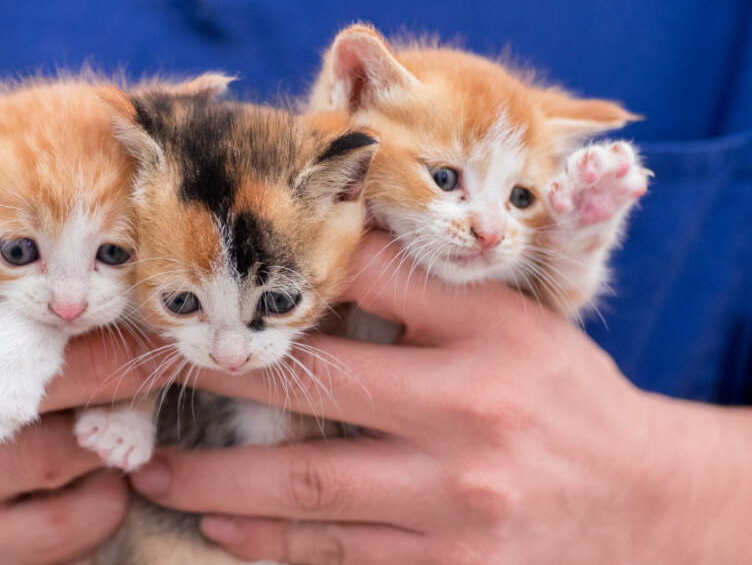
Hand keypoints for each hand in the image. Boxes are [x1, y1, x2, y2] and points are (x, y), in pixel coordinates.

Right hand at [0, 246, 161, 563]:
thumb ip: (3, 262)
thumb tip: (117, 209)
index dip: (31, 277)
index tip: (95, 278)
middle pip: (15, 378)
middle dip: (104, 363)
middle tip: (159, 352)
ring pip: (47, 456)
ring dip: (110, 433)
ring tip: (137, 413)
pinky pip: (58, 528)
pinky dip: (105, 500)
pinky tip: (114, 474)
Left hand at [129, 231, 751, 563]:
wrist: (642, 501)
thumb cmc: (560, 395)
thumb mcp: (512, 321)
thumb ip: (424, 293)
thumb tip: (318, 258)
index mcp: (489, 333)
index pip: (371, 278)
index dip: (289, 270)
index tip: (217, 273)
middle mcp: (472, 415)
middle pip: (318, 387)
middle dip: (223, 377)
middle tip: (151, 374)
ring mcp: (458, 504)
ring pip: (312, 489)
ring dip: (221, 479)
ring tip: (157, 472)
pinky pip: (340, 557)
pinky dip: (270, 544)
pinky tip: (219, 526)